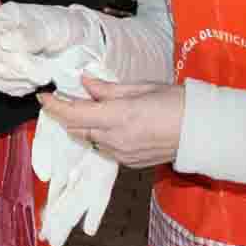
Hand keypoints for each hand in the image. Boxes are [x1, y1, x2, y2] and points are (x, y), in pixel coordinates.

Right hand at [0, 2, 97, 95]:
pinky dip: (20, 87)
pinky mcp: (1, 72)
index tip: (40, 67)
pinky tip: (35, 80)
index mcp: (2, 18)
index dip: (11, 58)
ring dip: (19, 81)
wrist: (72, 38)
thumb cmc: (60, 27)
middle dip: (17, 72)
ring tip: (43, 75)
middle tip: (44, 74)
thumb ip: (30, 35)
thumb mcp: (50, 27)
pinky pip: (2, 86)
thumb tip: (4, 42)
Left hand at [38, 79, 184, 168]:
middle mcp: (115, 139)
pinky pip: (104, 149)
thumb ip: (109, 89)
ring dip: (81, 126)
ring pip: (89, 140)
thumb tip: (85, 83)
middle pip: (77, 128)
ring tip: (84, 109)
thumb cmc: (177, 102)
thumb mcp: (142, 88)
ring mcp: (122, 154)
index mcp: (118, 116)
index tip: (43, 96)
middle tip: (62, 99)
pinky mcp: (130, 163)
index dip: (55, 105)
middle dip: (65, 115)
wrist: (203, 131)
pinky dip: (98, 136)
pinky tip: (105, 125)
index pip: (74, 113)